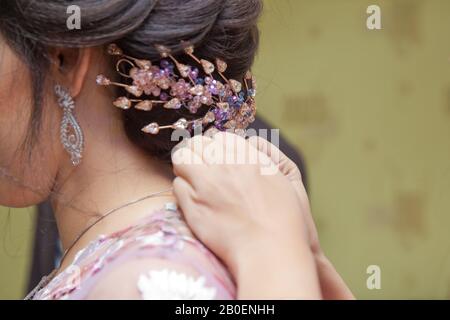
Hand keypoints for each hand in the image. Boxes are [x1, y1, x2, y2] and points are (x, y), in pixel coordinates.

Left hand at [171, 132, 309, 274]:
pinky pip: (176, 185)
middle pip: (197, 143)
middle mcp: (224, 165)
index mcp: (247, 156)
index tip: (218, 157)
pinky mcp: (191, 204)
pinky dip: (182, 189)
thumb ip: (259, 158)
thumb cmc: (280, 218)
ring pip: (181, 159)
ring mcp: (205, 183)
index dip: (217, 147)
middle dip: (198, 152)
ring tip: (193, 179)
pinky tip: (193, 199)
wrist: (268, 249)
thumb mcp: (279, 178)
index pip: (220, 137)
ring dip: (185, 166)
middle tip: (201, 166)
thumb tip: (246, 144)